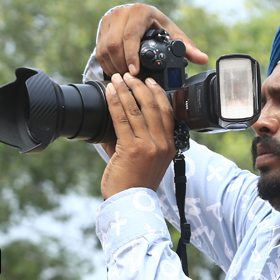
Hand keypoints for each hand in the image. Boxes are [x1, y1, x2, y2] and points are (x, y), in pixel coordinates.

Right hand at [96, 3, 208, 77]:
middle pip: (115, 44)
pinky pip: (99, 50)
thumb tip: (203, 59)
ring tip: (125, 78)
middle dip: (122, 65)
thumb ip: (187, 47)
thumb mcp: (172, 34)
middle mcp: (122, 13)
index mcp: (141, 12)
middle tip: (130, 79)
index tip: (134, 71)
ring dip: (114, 66)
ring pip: (105, 48)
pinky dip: (107, 64)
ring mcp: (109, 19)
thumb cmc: (158, 27)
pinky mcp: (102, 27)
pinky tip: (116, 71)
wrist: (139, 16)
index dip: (131, 55)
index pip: (131, 35)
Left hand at [101, 74, 175, 199]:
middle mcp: (162, 145)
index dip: (158, 94)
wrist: (130, 204)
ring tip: (115, 79)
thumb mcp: (145, 160)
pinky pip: (122, 119)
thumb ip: (137, 139)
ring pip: (136, 110)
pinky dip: (115, 102)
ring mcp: (149, 146)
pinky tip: (109, 93)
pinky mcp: (132, 149)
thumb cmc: (134, 184)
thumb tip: (119, 120)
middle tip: (128, 76)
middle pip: (153, 107)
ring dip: (125, 91)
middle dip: (139, 87)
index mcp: (169, 147)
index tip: (149, 82)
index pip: (168, 113)